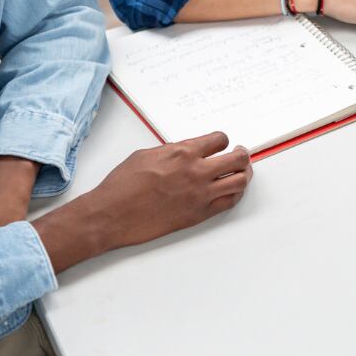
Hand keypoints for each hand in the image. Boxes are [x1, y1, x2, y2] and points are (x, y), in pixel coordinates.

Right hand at [84, 132, 253, 250]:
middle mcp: (196, 172)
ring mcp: (200, 195)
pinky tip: (232, 190)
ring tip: (241, 172)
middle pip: (237, 159)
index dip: (222, 141)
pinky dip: (235, 194)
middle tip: (240, 154)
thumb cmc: (122, 184)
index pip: (219, 140)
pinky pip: (229, 202)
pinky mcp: (199, 215)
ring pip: (239, 181)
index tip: (220, 144)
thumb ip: (172, 151)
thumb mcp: (146, 154)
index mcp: (183, 152)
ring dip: (244, 174)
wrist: (111, 214)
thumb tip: (186, 151)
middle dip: (242, 154)